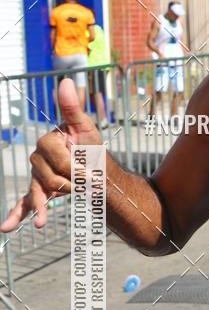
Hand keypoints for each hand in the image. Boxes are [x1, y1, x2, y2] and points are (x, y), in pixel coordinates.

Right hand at [0, 78, 101, 231]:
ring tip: (70, 199)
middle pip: (47, 175)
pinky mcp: (39, 192)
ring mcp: (37, 176)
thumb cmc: (93, 150)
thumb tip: (67, 82)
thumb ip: (73, 108)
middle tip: (89, 182)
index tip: (90, 170)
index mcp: (47, 142)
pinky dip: (16, 215)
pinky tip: (6, 227)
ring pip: (37, 191)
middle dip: (70, 181)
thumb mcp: (86, 128)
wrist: (99, 173)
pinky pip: (23, 204)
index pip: (54, 155)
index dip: (73, 164)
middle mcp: (38, 158)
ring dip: (55, 199)